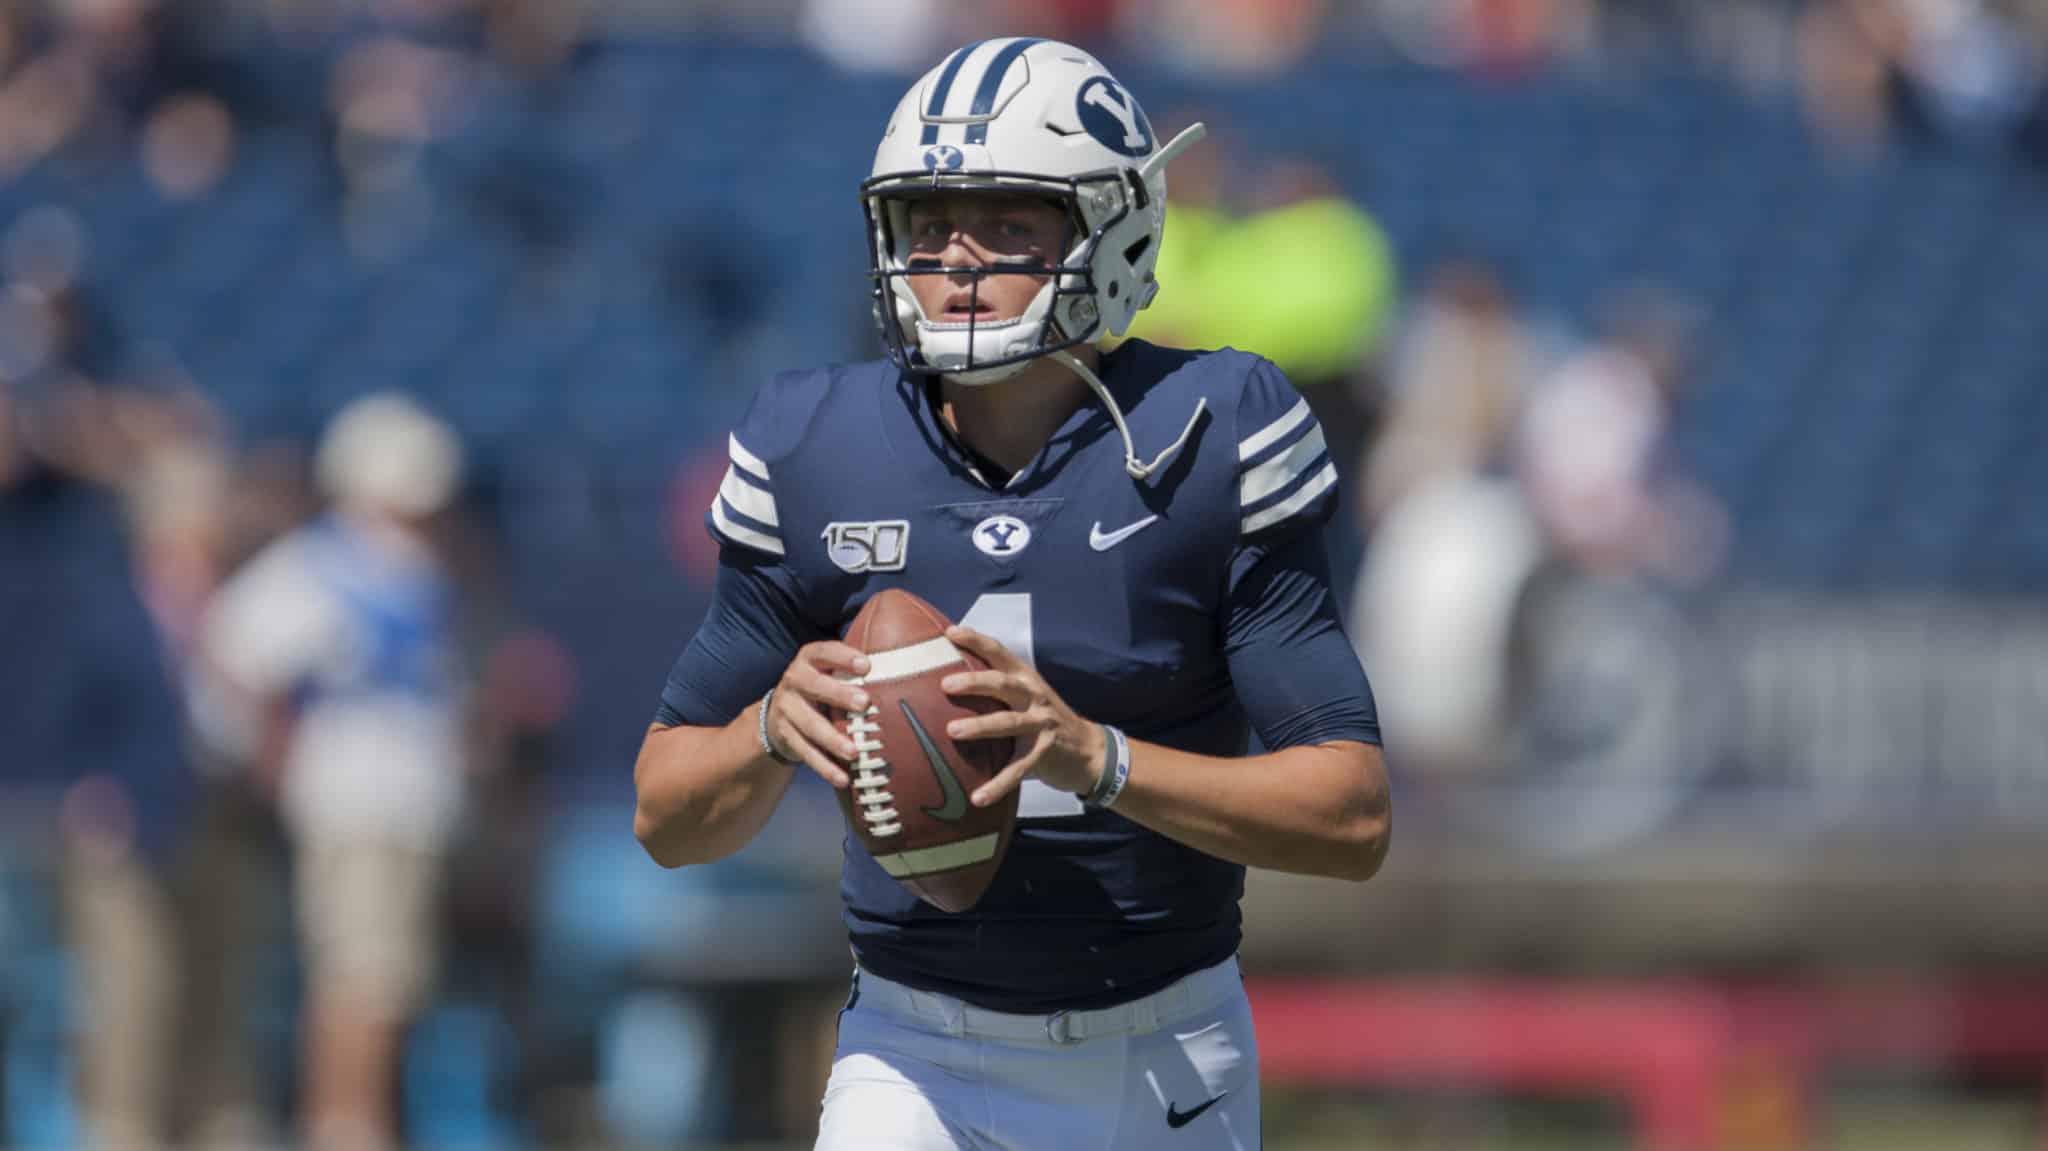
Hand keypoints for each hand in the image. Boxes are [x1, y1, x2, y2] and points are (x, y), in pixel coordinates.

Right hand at [763, 641, 871, 788]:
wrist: (777, 712)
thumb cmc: (821, 687)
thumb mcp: (829, 672)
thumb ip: (854, 670)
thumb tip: (905, 671)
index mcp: (809, 659)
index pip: (824, 652)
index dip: (843, 657)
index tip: (867, 665)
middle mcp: (794, 679)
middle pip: (814, 686)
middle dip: (839, 694)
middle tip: (864, 703)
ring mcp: (786, 708)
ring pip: (809, 724)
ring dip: (832, 739)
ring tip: (854, 753)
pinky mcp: (784, 734)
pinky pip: (805, 751)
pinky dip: (824, 767)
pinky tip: (843, 779)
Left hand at [940, 626, 1106, 806]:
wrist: (1089, 750)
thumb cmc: (1044, 720)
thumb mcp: (1026, 696)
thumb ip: (997, 688)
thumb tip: (946, 680)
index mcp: (1026, 678)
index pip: (999, 652)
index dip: (976, 640)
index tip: (950, 632)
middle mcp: (1034, 696)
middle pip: (1003, 683)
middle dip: (975, 682)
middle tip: (946, 684)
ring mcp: (1041, 724)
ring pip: (1009, 723)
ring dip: (980, 726)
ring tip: (952, 731)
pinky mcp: (1045, 753)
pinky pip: (1018, 769)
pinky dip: (997, 784)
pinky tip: (978, 797)